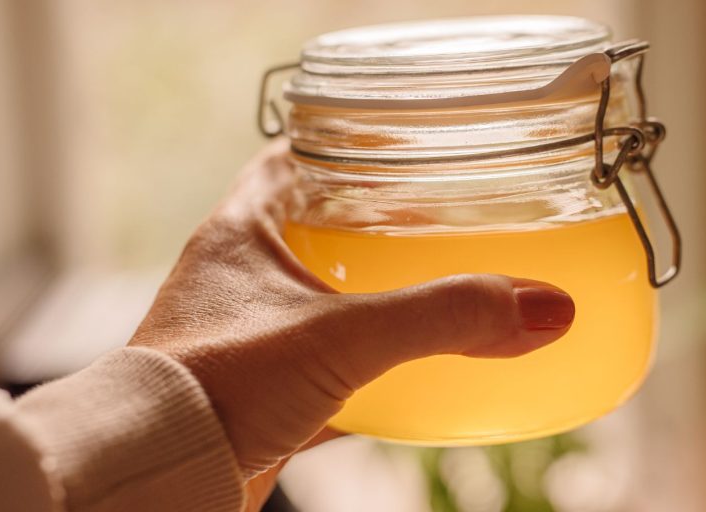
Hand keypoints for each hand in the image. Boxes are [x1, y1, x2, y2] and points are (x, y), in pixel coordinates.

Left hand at [128, 139, 575, 509]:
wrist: (163, 474)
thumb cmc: (218, 385)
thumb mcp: (343, 337)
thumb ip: (442, 318)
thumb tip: (542, 307)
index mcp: (241, 232)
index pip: (294, 159)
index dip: (348, 148)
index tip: (401, 148)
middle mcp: (236, 276)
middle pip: (313, 228)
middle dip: (371, 225)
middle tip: (433, 220)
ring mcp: (244, 336)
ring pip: (318, 300)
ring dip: (367, 298)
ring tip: (428, 291)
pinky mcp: (256, 392)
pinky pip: (319, 366)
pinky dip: (361, 368)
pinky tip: (402, 376)